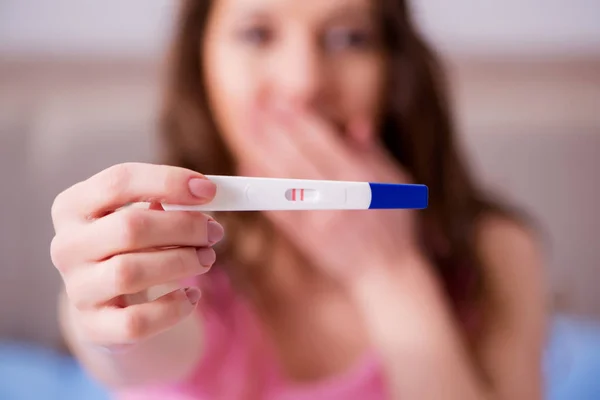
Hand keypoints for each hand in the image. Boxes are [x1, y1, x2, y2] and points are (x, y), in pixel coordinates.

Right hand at [50, 163, 223, 348]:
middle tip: (214, 232)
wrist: (108, 302)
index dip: (168, 182)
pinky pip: (137, 321)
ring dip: (182, 262)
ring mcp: (77, 289)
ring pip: (130, 272)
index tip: (209, 191)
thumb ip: (167, 202)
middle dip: (184, 227)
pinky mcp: (94, 327)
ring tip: (206, 258)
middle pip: (129, 228)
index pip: (118, 181)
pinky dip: (174, 307)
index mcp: (74, 206)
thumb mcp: (141, 216)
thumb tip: (204, 195)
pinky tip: (192, 295)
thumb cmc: (132, 247)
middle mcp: (66, 246)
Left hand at [243, 106, 422, 284]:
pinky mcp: (307, 239)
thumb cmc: (395, 224)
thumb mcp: (396, 184)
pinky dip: (263, 189)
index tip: (279, 102)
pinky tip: (247, 169)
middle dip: (273, 130)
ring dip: (262, 153)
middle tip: (251, 106)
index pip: (323, 142)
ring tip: (245, 129)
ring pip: (284, 180)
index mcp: (361, 179)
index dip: (299, 121)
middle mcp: (338, 197)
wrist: (387, 273)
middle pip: (298, 157)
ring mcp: (320, 219)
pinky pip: (280, 210)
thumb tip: (355, 125)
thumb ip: (375, 154)